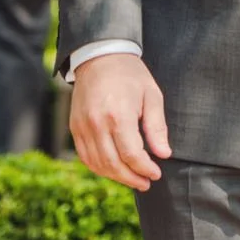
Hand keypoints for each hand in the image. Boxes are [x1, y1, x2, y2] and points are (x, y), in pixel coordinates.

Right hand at [68, 54, 170, 191]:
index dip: (145, 169)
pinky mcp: (75, 127)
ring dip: (116, 176)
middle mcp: (97, 123)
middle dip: (132, 178)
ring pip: (98, 164)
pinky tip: (114, 169)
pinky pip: (86, 156)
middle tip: (146, 183)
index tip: (156, 174)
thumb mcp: (151, 95)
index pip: (131, 154)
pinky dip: (99, 167)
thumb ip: (156, 127)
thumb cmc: (130, 74)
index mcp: (118, 114)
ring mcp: (82, 126)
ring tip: (133, 178)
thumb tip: (164, 154)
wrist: (100, 56)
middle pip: (113, 163)